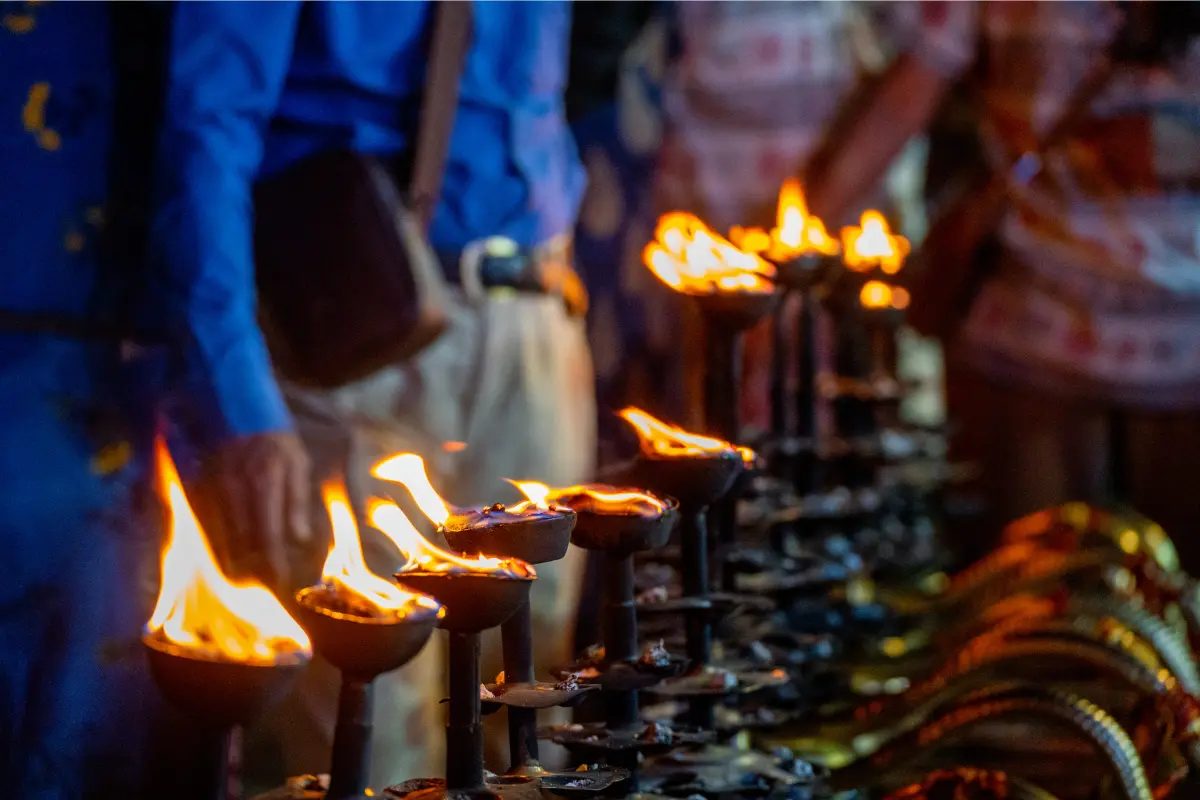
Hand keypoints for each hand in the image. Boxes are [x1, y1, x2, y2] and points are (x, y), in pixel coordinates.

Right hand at [194, 431, 311, 590]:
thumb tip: (301, 539)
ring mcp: (213, 489)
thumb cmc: (275, 441)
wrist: (234, 411)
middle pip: (241, 541)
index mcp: (265, 482)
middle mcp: (235, 488)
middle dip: (252, 567)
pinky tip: (224, 556)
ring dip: (232, 560)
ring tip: (245, 578)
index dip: (273, 560)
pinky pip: (205, 526)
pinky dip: (215, 544)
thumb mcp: (297, 464)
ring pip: (220, 537)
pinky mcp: (198, 489)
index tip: (280, 579)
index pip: (268, 533)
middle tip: (264, 584)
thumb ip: (297, 502)